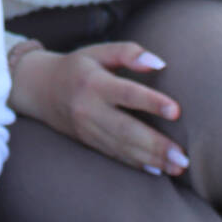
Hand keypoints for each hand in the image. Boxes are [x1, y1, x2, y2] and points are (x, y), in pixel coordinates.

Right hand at [10, 43, 185, 175]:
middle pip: (126, 130)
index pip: (126, 93)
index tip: (176, 111)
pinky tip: (157, 170)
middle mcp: (89, 109)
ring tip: (178, 167)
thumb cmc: (77, 67)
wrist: (38, 89)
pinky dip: (135, 163)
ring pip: (122, 147)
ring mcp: (87, 129)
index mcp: (93, 82)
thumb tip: (159, 63)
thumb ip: (128, 53)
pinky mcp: (88, 142)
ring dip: (151, 159)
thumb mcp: (98, 52)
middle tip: (183, 157)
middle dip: (156, 145)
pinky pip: (114, 155)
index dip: (151, 102)